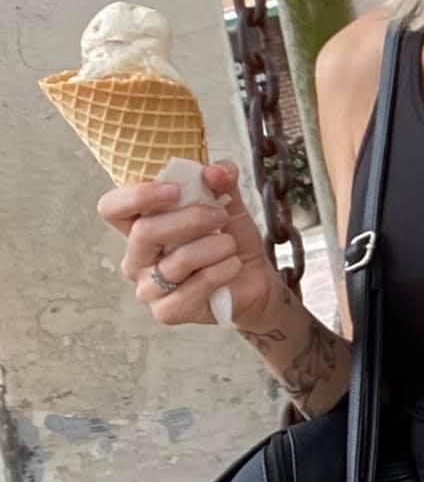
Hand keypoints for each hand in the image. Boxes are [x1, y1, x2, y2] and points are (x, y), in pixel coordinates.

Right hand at [98, 161, 277, 328]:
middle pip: (144, 232)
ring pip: (176, 261)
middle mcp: (137, 257)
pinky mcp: (167, 311)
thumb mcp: (229, 202)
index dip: (137, 195)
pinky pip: (192, 288)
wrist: (253, 278)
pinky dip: (220, 271)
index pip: (112, 208)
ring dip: (214, 246)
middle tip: (220, 215)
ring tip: (230, 244)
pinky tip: (231, 265)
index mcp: (141, 225)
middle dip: (190, 219)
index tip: (174, 190)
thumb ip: (221, 179)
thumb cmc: (229, 239)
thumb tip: (214, 170)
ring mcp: (149, 287)